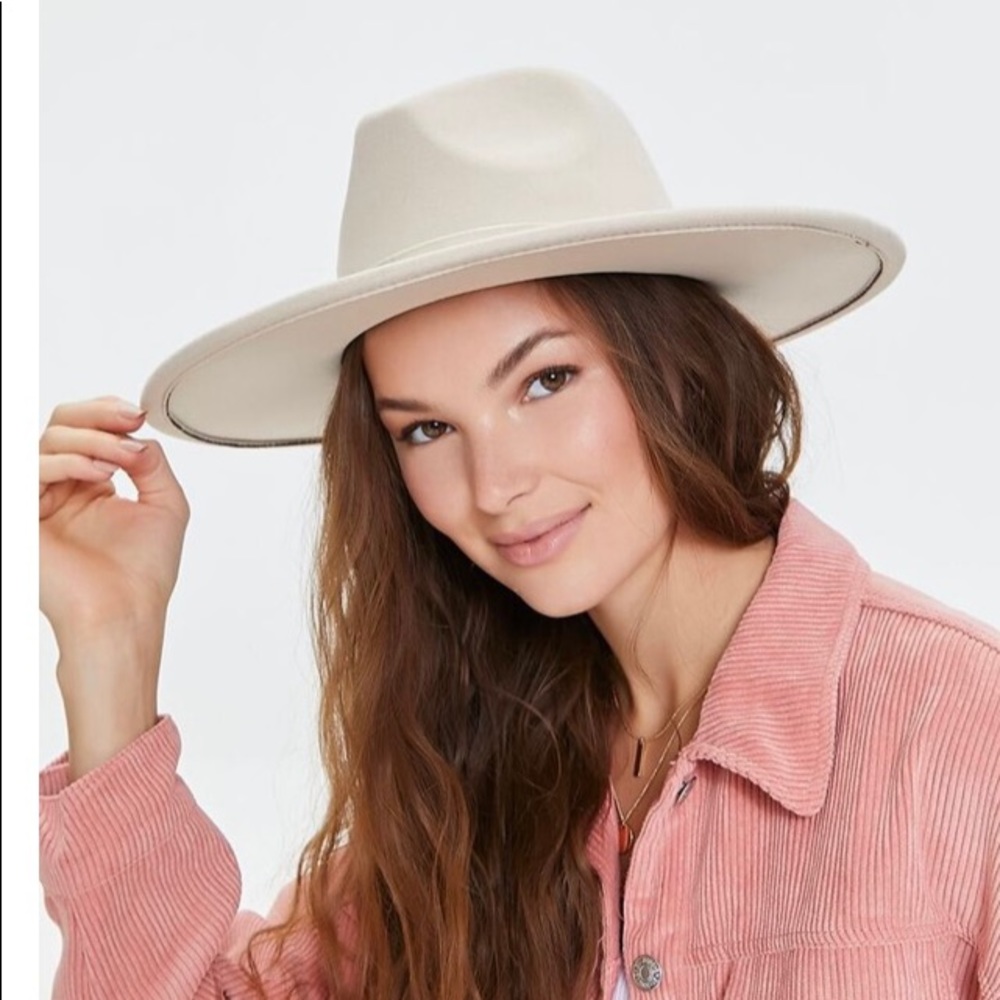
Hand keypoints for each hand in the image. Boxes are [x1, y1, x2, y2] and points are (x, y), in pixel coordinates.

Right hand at [39, 397, 189, 775]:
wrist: (124, 614)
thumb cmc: (142, 574)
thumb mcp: (165, 504)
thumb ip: (152, 463)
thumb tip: (138, 433)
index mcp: (91, 487)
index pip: (88, 432)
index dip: (109, 414)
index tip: (140, 415)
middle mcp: (62, 490)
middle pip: (60, 426)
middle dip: (98, 415)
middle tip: (131, 421)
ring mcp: (40, 502)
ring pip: (47, 442)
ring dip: (92, 440)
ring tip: (124, 458)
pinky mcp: (23, 518)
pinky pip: (32, 471)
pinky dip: (69, 463)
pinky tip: (100, 474)